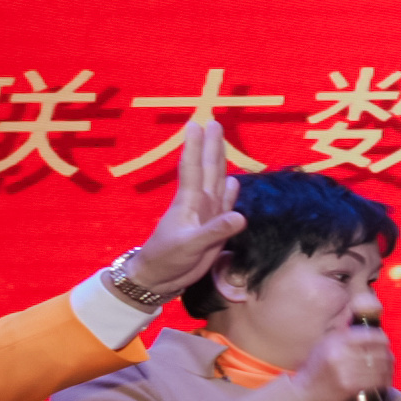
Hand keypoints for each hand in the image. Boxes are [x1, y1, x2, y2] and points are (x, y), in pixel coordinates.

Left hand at [124, 116, 244, 300]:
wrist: (160, 278)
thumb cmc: (168, 259)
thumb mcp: (190, 246)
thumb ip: (214, 231)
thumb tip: (240, 216)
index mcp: (190, 203)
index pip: (193, 169)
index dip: (196, 147)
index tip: (198, 124)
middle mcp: (199, 204)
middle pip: (207, 170)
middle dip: (210, 147)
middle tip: (213, 122)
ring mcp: (207, 215)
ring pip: (216, 183)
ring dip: (219, 163)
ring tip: (221, 144)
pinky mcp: (214, 229)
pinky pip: (225, 205)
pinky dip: (231, 193)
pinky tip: (234, 182)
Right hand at [290, 318, 395, 400]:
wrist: (305, 394)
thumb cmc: (316, 369)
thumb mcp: (324, 345)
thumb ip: (343, 336)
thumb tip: (369, 330)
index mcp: (335, 340)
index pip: (368, 335)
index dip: (381, 338)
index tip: (385, 342)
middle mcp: (340, 353)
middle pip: (377, 351)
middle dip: (387, 354)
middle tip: (389, 358)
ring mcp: (346, 371)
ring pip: (379, 366)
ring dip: (388, 368)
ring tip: (389, 369)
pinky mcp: (351, 386)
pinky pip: (376, 381)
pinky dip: (385, 380)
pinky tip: (386, 380)